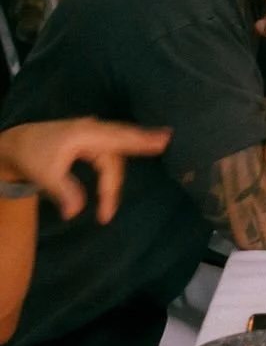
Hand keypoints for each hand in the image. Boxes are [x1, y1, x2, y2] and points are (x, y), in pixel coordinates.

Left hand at [0, 118, 170, 222]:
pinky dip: (115, 171)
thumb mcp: (44, 176)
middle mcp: (93, 132)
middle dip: (144, 143)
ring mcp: (93, 136)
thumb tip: (76, 213)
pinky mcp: (92, 143)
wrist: (17, 145)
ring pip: (115, 156)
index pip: (117, 139)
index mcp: (84, 135)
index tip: (164, 141)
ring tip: (107, 211)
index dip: (141, 141)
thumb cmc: (32, 156)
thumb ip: (64, 192)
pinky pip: (112, 154)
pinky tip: (126, 175)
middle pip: (122, 143)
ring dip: (114, 183)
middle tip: (167, 141)